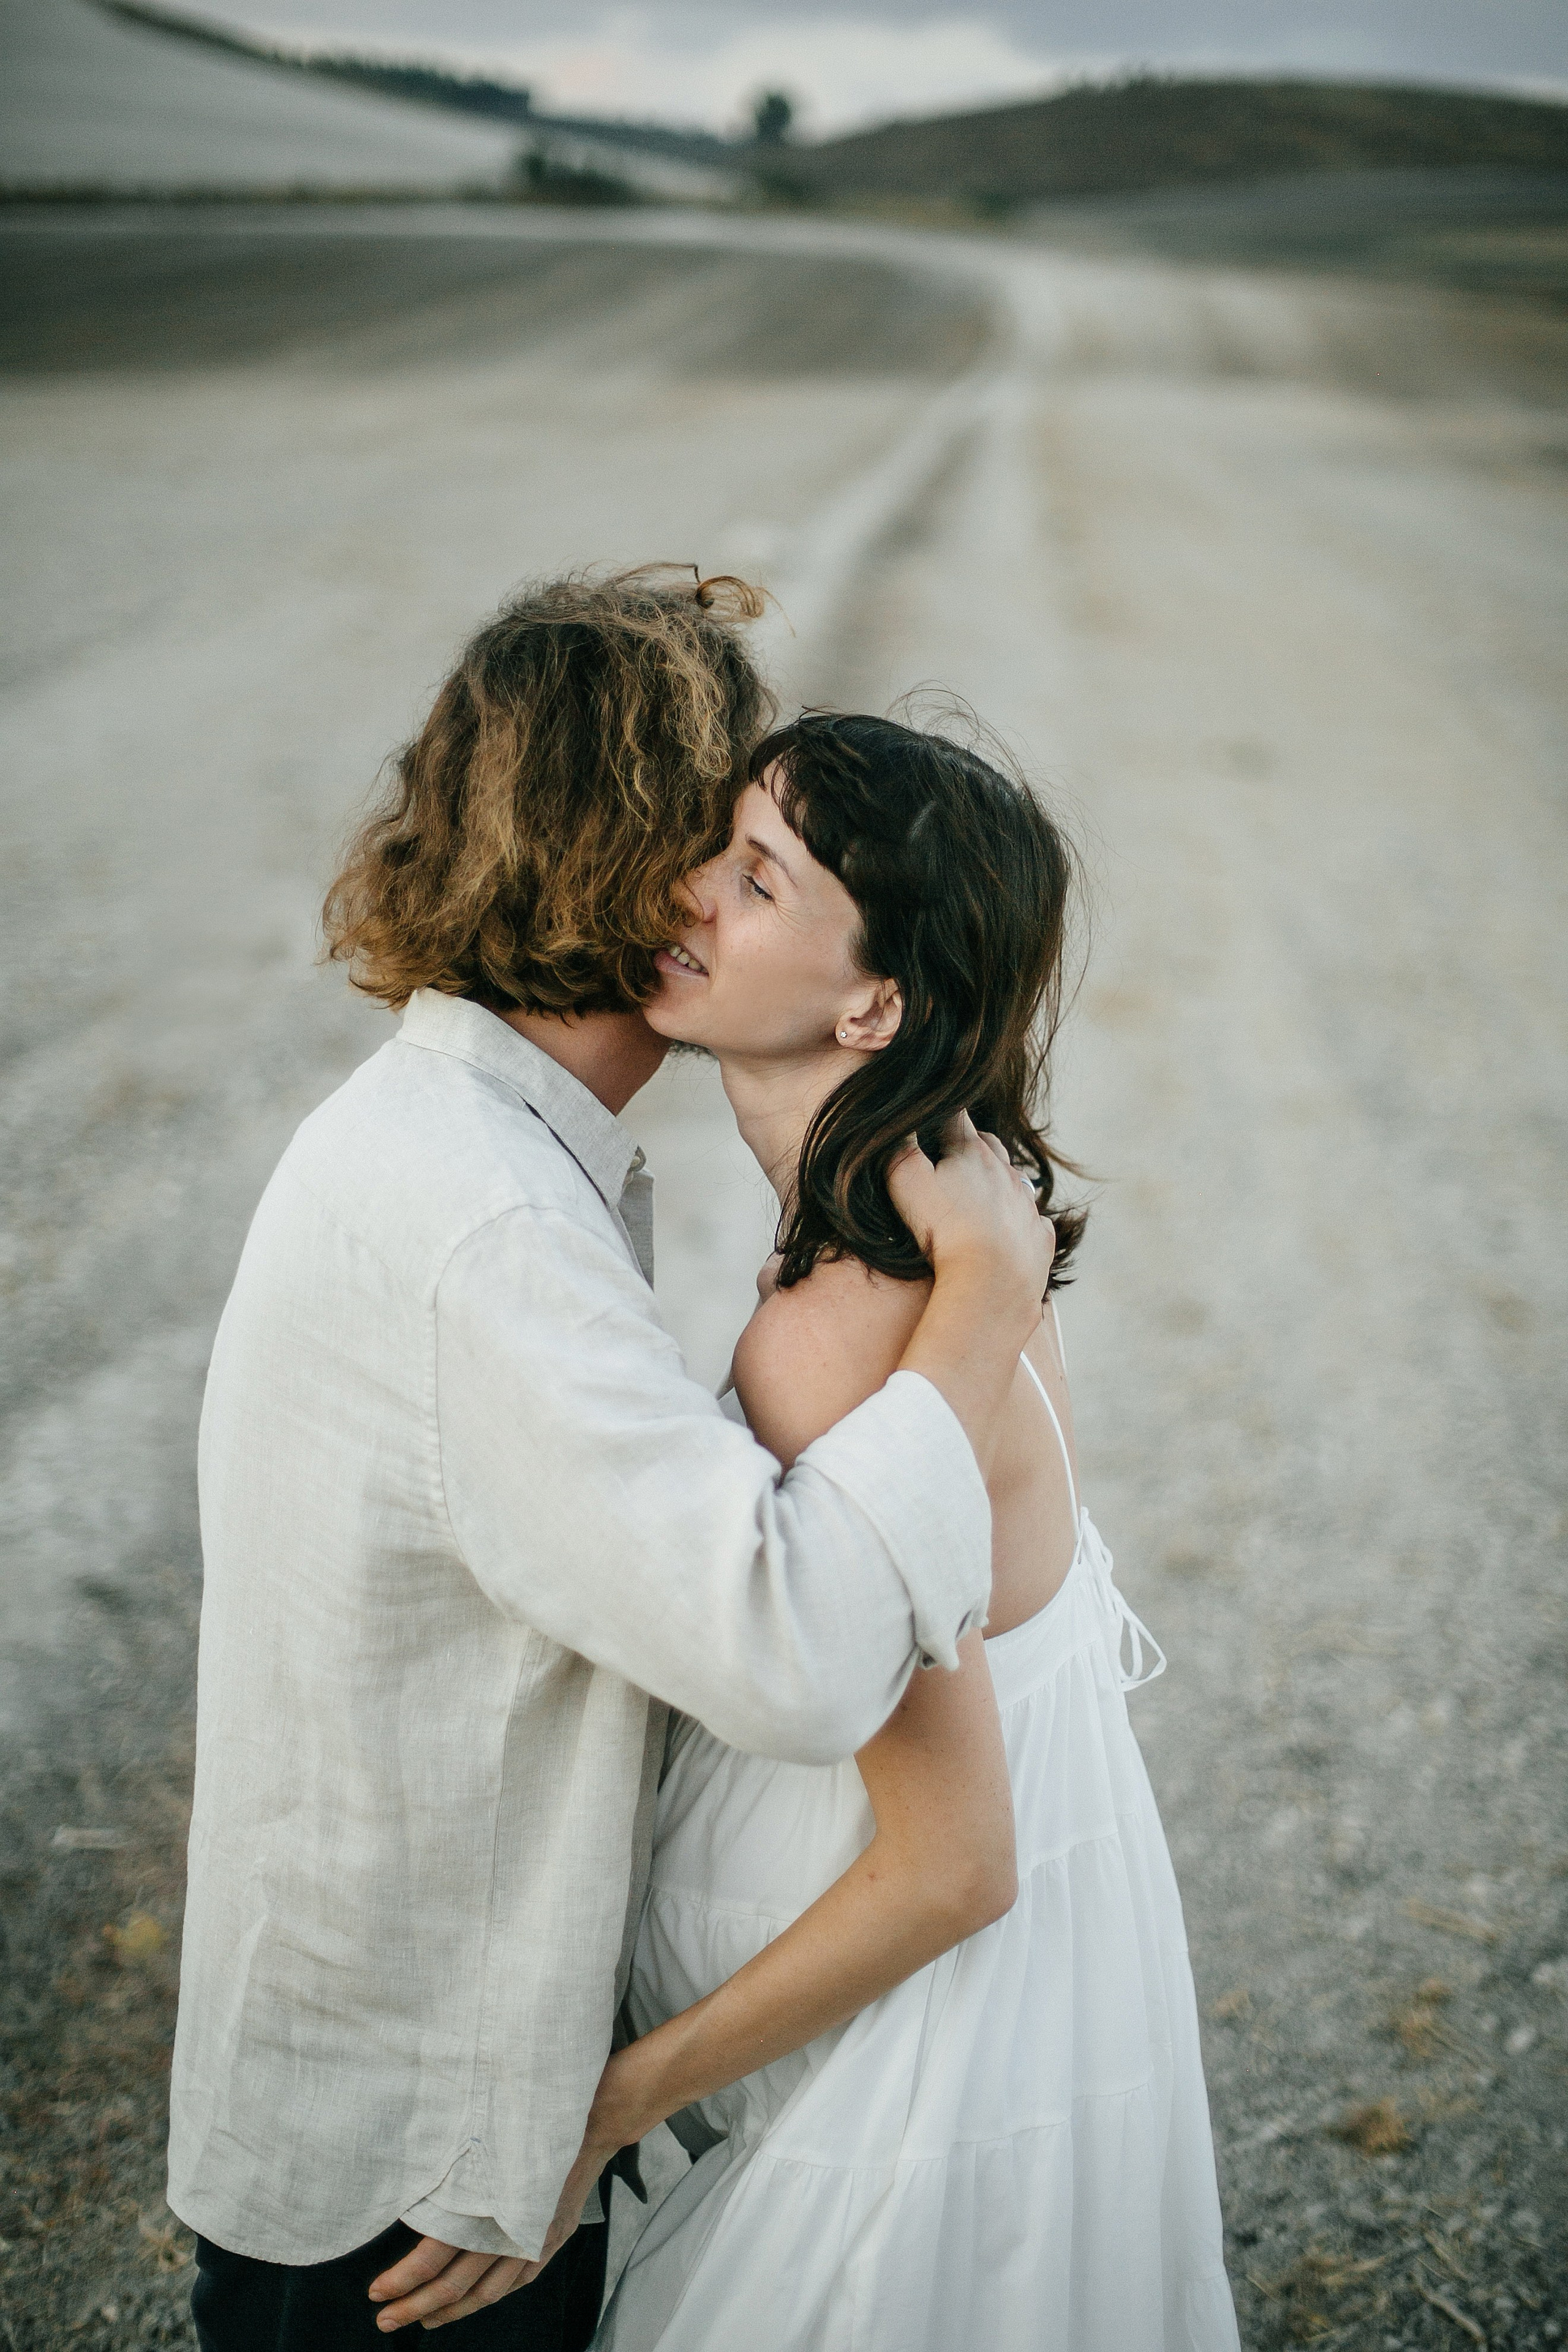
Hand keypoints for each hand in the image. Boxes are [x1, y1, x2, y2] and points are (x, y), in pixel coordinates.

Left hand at [368, 2050, 656, 2330]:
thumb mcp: (487, 2141)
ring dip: (448, 2311)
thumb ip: (456, 2176)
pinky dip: (489, 2298)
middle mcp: (509, 2231)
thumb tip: (410, 2199)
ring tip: (420, 2320)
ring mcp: (532, 2241)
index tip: (377, 2290)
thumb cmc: (533, 2121)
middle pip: (455, 2284)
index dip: (405, 2279)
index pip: (436, 2255)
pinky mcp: (549, 2240)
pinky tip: (470, 2303)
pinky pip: (515, 2282)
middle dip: (415, 2306)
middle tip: (385, 2320)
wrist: (593, 2120)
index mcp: (487, 2205)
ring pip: (484, 2293)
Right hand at [887, 1113, 1053, 1303]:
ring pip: (1014, 1179)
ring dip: (998, 1178)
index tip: (930, 1114)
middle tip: (952, 1150)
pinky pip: (1034, 1220)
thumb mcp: (907, 1182)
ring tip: (982, 1189)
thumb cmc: (944, 1231)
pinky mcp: (1039, 1237)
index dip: (940, 1113)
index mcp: (972, 1153)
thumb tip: (899, 1123)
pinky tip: (1011, 1228)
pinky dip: (1020, 1219)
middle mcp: (1005, 1172)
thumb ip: (900, 1149)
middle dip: (971, 1142)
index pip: (955, 1118)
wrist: (993, 1281)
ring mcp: (1026, 1204)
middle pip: (989, 1144)